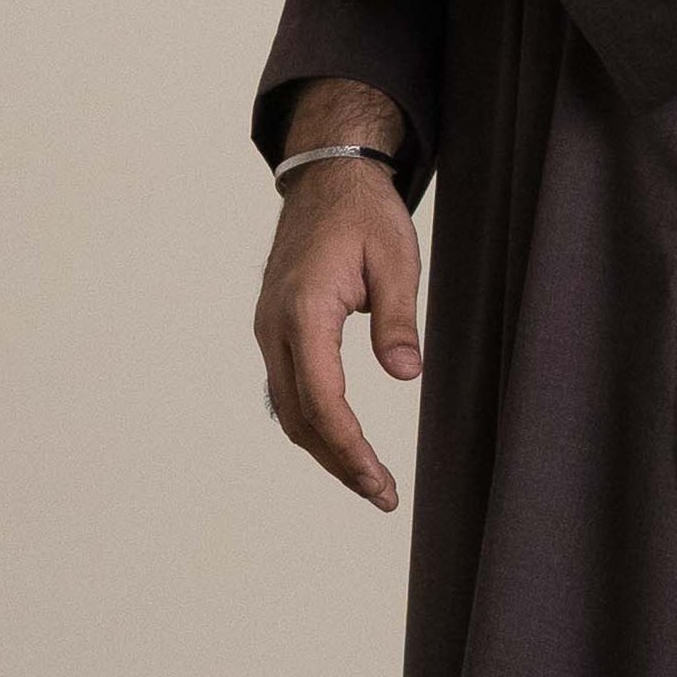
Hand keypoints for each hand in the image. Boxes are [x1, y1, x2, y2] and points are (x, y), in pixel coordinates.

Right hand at [255, 108, 421, 509]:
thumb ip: (397, 318)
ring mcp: (270, 331)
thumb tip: (406, 375)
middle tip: (381, 495)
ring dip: (325, 450)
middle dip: (340, 462)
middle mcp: (275, 327)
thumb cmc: (365, 215)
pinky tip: (341, 444)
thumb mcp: (396, 259)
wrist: (326, 181)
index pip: (323, 399)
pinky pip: (288, 392)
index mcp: (304, 310)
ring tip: (367, 481)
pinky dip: (314, 425)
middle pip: (301, 417)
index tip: (379, 481)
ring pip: (290, 410)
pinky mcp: (275, 332)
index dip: (350, 448)